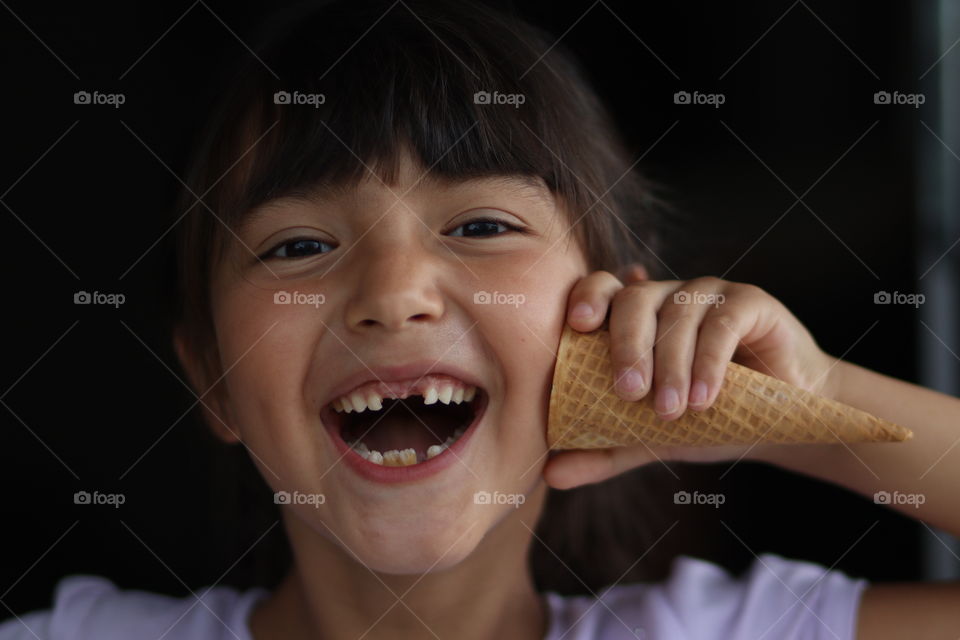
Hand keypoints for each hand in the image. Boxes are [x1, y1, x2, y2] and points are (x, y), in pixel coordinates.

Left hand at [544, 266, 842, 488]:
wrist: (777, 424)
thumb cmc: (704, 418)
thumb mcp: (647, 438)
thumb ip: (601, 449)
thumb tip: (550, 474)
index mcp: (634, 315)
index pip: (602, 289)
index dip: (588, 298)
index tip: (578, 326)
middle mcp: (667, 295)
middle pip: (635, 300)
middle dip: (627, 345)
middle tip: (628, 392)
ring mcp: (709, 293)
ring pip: (679, 313)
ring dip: (672, 364)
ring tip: (671, 411)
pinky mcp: (750, 302)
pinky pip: (723, 323)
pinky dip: (710, 360)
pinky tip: (705, 398)